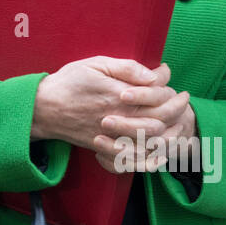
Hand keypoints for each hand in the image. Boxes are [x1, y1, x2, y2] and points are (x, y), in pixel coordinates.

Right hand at [32, 58, 194, 173]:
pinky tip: (159, 150)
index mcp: (120, 96)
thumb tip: (157, 74)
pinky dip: (151, 158)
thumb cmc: (68, 82)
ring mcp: (113, 137)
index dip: (173, 92)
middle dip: (178, 112)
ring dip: (169, 134)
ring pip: (151, 143)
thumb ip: (128, 68)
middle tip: (183, 102)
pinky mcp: (105, 149)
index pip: (159, 98)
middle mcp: (120, 120)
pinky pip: (135, 160)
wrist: (42, 108)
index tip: (177, 87)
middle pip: (161, 121)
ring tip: (177, 123)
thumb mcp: (96, 64)